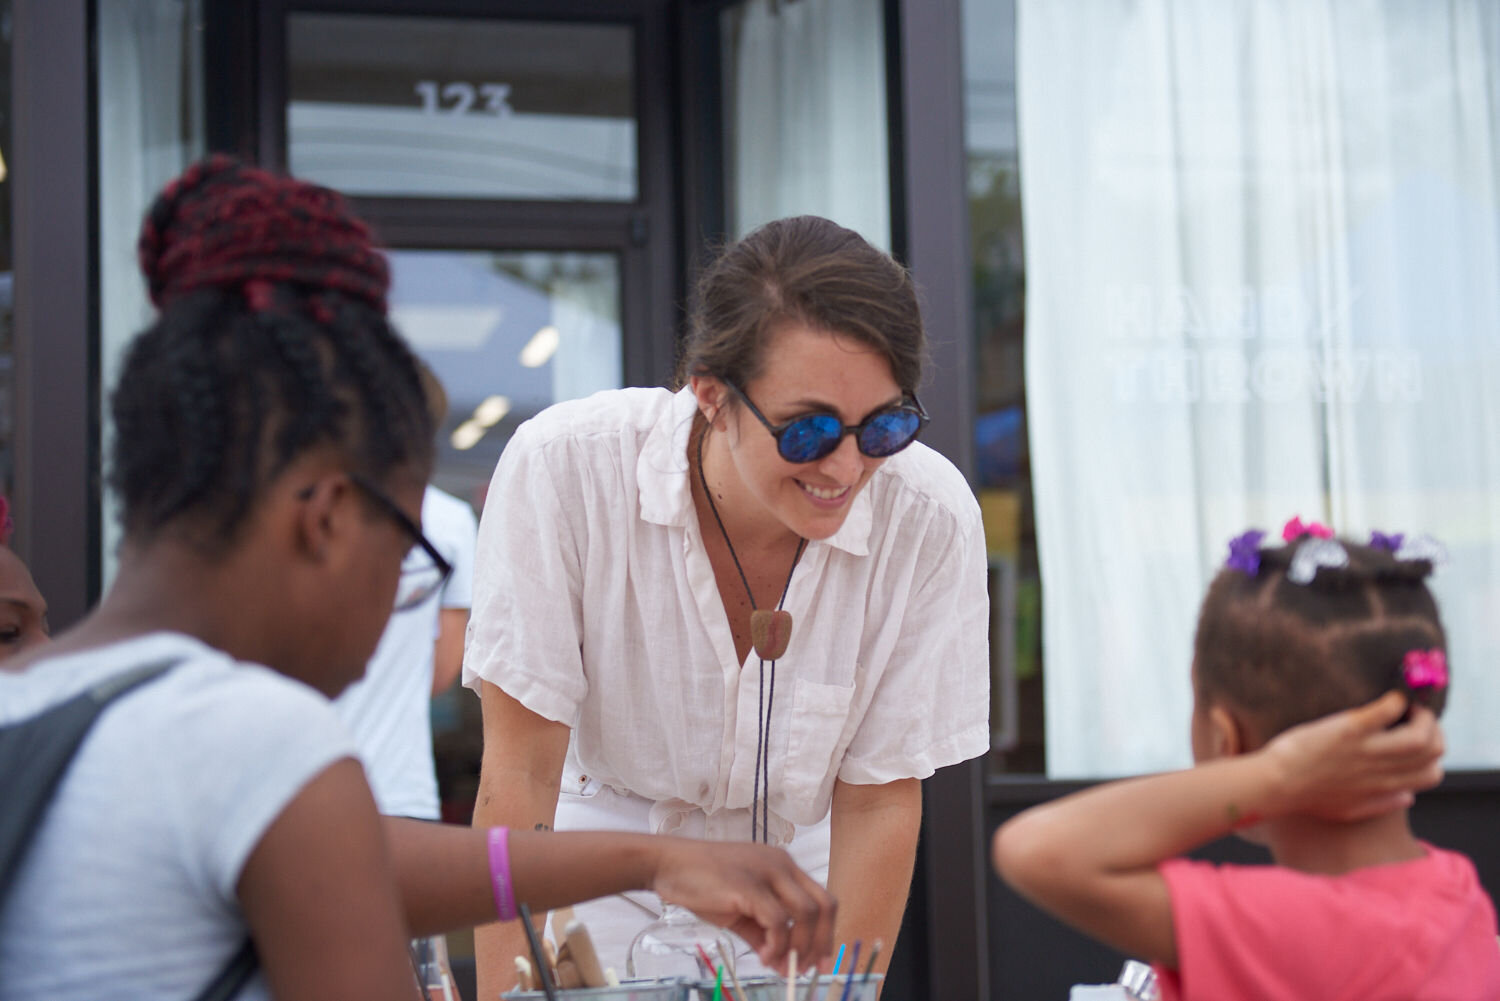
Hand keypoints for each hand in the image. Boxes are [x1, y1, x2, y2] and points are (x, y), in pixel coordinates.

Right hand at [649, 838, 836, 969]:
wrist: (668, 865)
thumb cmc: (701, 883)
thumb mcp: (740, 909)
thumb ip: (763, 932)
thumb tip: (780, 962)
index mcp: (783, 866)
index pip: (822, 899)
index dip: (827, 933)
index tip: (821, 962)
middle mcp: (782, 864)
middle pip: (824, 905)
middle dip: (821, 943)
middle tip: (807, 969)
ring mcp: (767, 871)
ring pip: (807, 913)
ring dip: (799, 947)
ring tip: (781, 966)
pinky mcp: (749, 885)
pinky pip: (778, 921)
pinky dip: (778, 945)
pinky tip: (764, 957)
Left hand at [1263, 691, 1444, 820]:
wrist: (1275, 785)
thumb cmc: (1307, 797)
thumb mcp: (1350, 810)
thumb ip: (1382, 803)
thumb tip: (1409, 797)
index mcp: (1384, 789)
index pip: (1432, 774)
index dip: (1433, 754)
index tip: (1419, 740)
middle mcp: (1382, 771)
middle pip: (1433, 751)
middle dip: (1433, 729)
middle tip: (1415, 716)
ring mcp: (1367, 750)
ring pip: (1420, 735)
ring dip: (1421, 715)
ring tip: (1407, 706)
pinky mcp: (1349, 730)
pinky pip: (1386, 710)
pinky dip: (1395, 700)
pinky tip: (1389, 696)